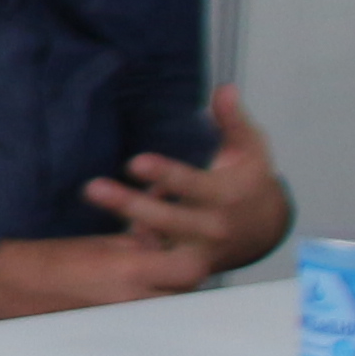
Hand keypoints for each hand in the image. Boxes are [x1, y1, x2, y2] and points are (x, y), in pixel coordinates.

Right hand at [0, 230, 204, 321]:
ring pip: (169, 311)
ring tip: (152, 282)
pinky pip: (147, 324)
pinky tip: (134, 299)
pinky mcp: (117, 337)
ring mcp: (126, 324)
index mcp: (129, 271)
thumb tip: (163, 245)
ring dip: (168, 295)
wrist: (8, 290)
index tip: (188, 246)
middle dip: (185, 278)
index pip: (192, 267)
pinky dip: (148, 311)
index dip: (195, 254)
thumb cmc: (47, 262)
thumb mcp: (98, 243)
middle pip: (188, 294)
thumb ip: (138, 245)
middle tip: (173, 263)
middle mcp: (134, 302)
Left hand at [82, 80, 289, 281]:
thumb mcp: (249, 148)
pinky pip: (154, 262)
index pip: (190, 184)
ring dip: (123, 228)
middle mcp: (211, 227)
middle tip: (91, 188)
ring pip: (157, 243)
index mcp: (225, 196)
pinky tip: (96, 238)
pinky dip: (131, 251)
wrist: (264, 228)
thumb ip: (233, 120)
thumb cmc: (249, 180)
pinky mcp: (183, 266)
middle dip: (129, 205)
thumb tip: (225, 89)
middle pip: (166, 218)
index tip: (135, 163)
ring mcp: (197, 251)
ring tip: (91, 208)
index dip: (164, 174)